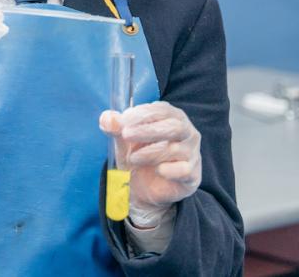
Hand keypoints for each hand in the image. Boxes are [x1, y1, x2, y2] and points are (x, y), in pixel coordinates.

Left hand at [99, 101, 201, 226]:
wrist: (143, 188)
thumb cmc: (137, 155)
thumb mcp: (123, 141)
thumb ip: (116, 128)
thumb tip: (107, 118)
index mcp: (171, 117)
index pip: (162, 109)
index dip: (142, 114)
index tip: (123, 120)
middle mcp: (186, 132)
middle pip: (174, 127)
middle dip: (148, 130)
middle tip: (126, 135)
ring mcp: (192, 154)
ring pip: (176, 149)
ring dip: (150, 153)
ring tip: (133, 158)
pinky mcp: (192, 175)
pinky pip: (184, 170)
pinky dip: (168, 170)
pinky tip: (158, 171)